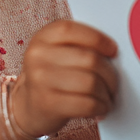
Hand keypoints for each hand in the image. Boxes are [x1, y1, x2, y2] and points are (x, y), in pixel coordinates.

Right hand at [12, 20, 118, 138]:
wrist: (26, 109)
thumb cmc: (50, 77)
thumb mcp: (56, 53)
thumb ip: (78, 45)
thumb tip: (113, 52)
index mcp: (43, 37)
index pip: (74, 31)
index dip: (98, 39)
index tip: (113, 51)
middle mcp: (38, 55)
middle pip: (89, 59)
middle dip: (109, 73)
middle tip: (114, 82)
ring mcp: (40, 79)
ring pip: (90, 82)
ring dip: (106, 93)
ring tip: (107, 97)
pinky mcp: (48, 103)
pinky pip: (86, 103)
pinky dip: (100, 107)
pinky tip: (101, 108)